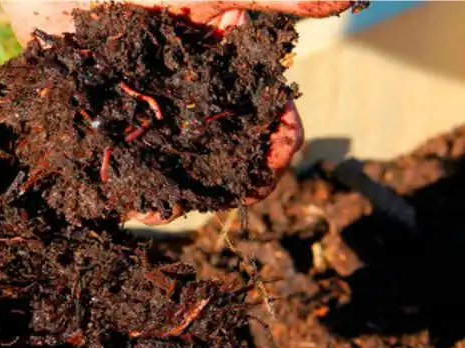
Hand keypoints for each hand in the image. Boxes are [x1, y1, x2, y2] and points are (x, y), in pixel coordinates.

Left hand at [1, 0, 352, 224]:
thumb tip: (348, 0)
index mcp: (226, 69)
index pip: (270, 116)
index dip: (280, 144)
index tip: (276, 162)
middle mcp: (197, 100)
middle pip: (231, 154)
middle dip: (232, 180)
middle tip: (224, 194)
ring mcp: (158, 120)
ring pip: (187, 170)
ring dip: (188, 194)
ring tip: (173, 206)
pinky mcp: (120, 132)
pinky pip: (139, 172)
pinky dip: (144, 191)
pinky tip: (138, 201)